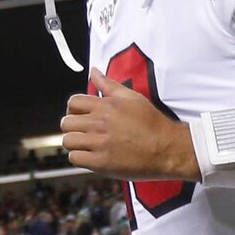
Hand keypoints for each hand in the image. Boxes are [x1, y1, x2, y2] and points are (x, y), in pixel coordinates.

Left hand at [63, 74, 195, 180]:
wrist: (168, 148)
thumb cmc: (152, 123)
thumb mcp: (132, 97)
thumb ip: (109, 84)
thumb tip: (94, 71)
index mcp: (105, 106)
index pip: (73, 103)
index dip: (74, 110)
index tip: (81, 117)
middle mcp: (99, 123)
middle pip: (66, 123)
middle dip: (73, 127)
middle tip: (84, 133)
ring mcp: (99, 143)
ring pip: (68, 141)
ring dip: (75, 143)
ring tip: (87, 145)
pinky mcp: (101, 163)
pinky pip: (75, 158)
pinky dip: (80, 158)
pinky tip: (91, 156)